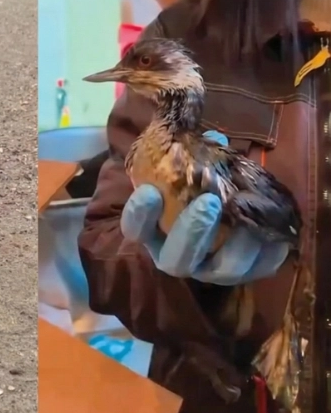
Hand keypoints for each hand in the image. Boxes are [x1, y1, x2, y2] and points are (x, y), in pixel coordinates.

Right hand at [120, 132, 287, 284]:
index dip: (139, 215)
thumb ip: (193, 157)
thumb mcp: (189, 173)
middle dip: (193, 231)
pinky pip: (259, 270)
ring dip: (236, 245)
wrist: (231, 218)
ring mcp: (211, 270)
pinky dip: (268, 254)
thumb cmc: (199, 189)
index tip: (149, 191)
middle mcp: (178, 257)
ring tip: (250, 214)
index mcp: (155, 234)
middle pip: (177, 258)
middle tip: (208, 201)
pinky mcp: (245, 274)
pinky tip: (275, 232)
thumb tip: (214, 138)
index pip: (136, 230)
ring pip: (221, 270)